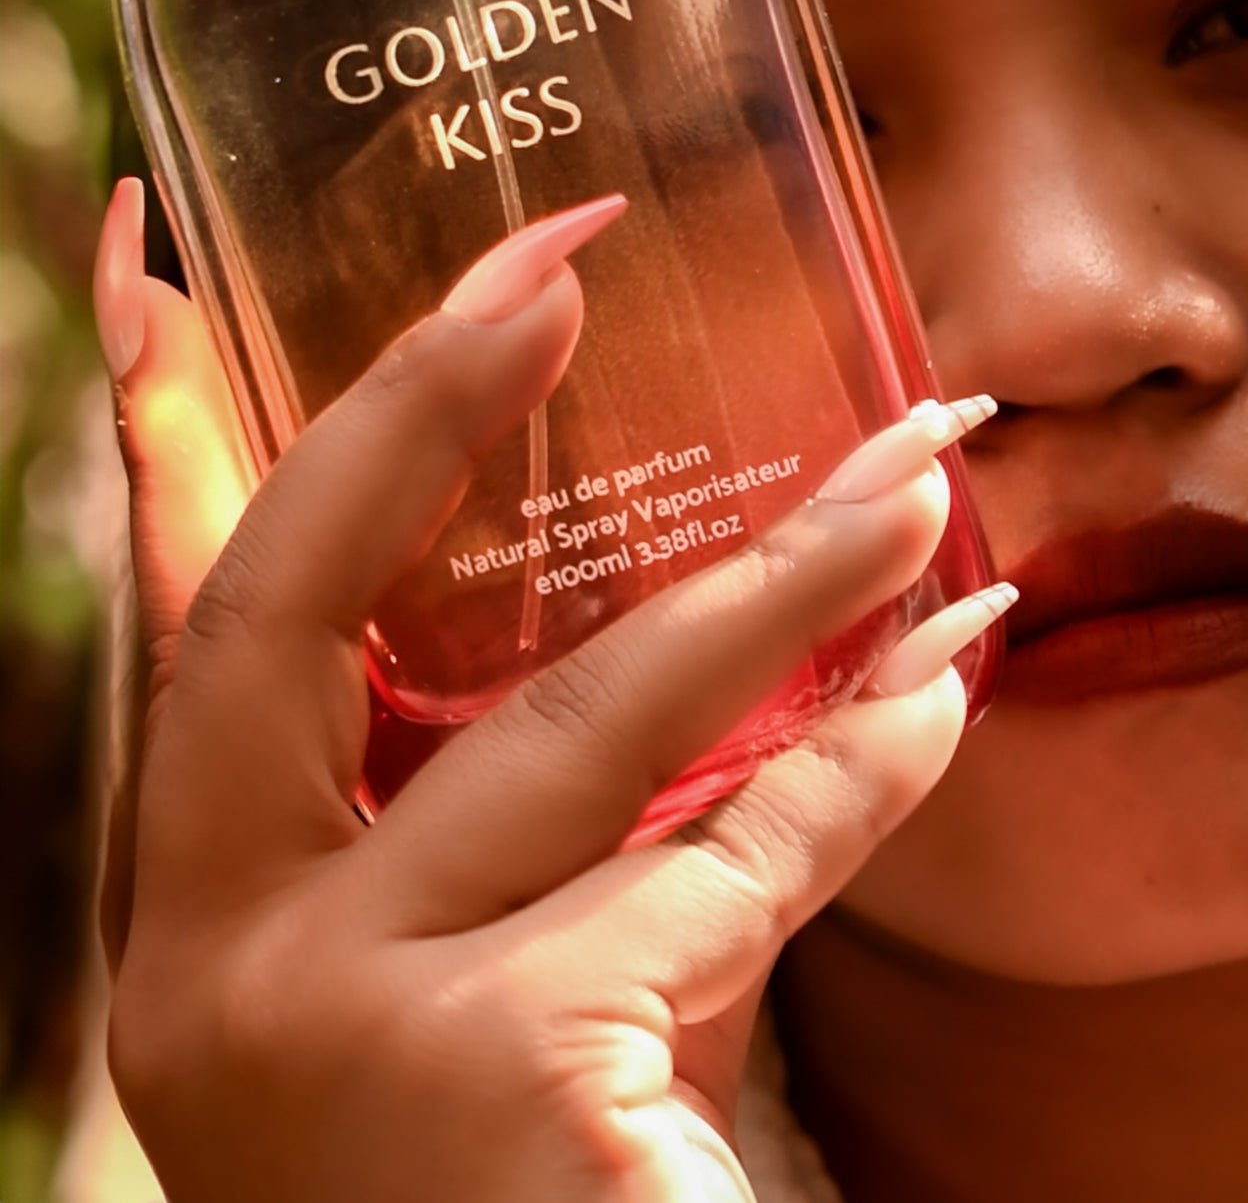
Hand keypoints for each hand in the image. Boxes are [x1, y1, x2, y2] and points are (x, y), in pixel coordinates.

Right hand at [94, 178, 1010, 1202]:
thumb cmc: (509, 1180)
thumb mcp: (474, 978)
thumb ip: (509, 805)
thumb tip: (669, 575)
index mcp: (199, 922)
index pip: (193, 610)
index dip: (218, 417)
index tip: (271, 249)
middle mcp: (227, 969)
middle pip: (305, 607)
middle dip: (430, 405)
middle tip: (564, 258)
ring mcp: (358, 1035)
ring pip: (581, 726)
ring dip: (771, 579)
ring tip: (915, 478)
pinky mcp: (521, 1091)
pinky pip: (730, 865)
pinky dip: (853, 764)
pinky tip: (945, 685)